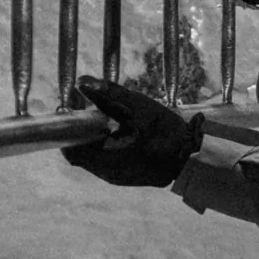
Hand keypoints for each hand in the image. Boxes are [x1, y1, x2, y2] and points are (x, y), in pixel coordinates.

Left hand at [61, 76, 203, 187]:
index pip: (69, 148)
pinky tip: (121, 131)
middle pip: (80, 152)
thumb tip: (82, 81)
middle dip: (82, 131)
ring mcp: (117, 177)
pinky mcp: (127, 177)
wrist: (192, 156)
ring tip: (107, 118)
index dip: (66, 129)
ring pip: (94, 157)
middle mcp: (106, 172)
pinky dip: (107, 146)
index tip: (69, 110)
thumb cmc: (163, 131)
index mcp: (104, 158)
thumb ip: (108, 93)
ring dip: (94, 138)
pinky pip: (107, 161)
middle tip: (90, 109)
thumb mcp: (136, 106)